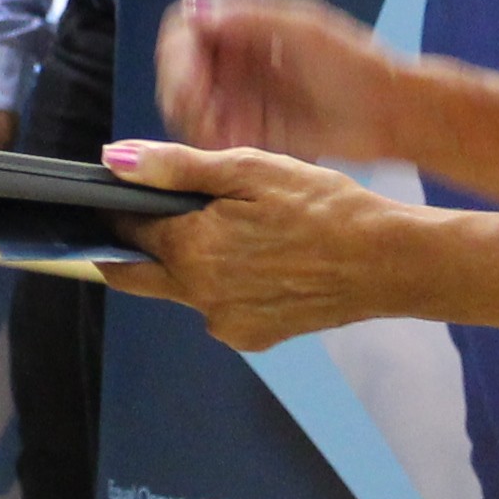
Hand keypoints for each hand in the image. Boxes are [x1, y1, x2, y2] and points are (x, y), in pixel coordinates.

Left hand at [96, 140, 420, 353]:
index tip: (119, 194)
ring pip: (179, 290)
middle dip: (129, 246)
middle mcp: (199, 297)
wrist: (384, 261)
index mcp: (191, 250)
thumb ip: (176, 168)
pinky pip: (216, 309)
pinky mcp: (251, 337)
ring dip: (183, 263)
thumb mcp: (250, 169)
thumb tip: (113, 161)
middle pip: (137, 273)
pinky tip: (255, 260)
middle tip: (144, 216)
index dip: (118, 209)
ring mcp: (225, 324)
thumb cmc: (323, 205)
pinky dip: (219, 285)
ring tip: (227, 229)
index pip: (126, 230)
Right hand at [158, 0, 404, 162]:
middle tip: (201, 115)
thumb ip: (250, 18)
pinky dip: (211, 141)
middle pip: (178, 70)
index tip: (190, 80)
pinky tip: (234, 143)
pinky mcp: (249, 129)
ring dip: (194, 120)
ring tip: (224, 133)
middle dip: (180, 92)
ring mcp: (239, 94)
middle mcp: (234, 56)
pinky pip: (211, 136)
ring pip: (188, 107)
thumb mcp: (305, 31)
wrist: (391, 114)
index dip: (178, 53)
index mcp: (245, 22)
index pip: (185, 29)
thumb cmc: (354, 63)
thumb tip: (195, 10)